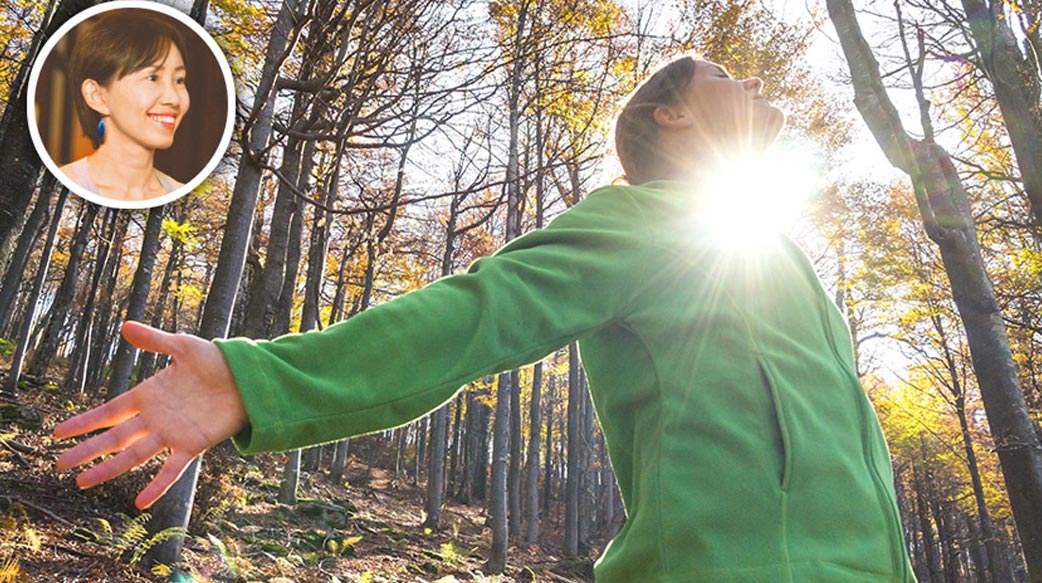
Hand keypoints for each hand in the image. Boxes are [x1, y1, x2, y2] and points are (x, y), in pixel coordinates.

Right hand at [54, 321, 246, 509]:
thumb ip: (154, 341)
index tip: (58, 433)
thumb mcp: (183, 347)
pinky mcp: (193, 445)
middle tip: (59, 464)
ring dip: (109, 468)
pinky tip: (140, 502)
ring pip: (133, 455)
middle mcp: (155, 418)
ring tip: (82, 482)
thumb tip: (124, 326)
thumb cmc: (216, 361)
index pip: (108, 412)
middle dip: (87, 450)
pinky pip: (171, 469)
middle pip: (114, 437)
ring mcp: (172, 434)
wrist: (248, 377)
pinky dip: (157, 485)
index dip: (84, 422)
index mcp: (148, 395)